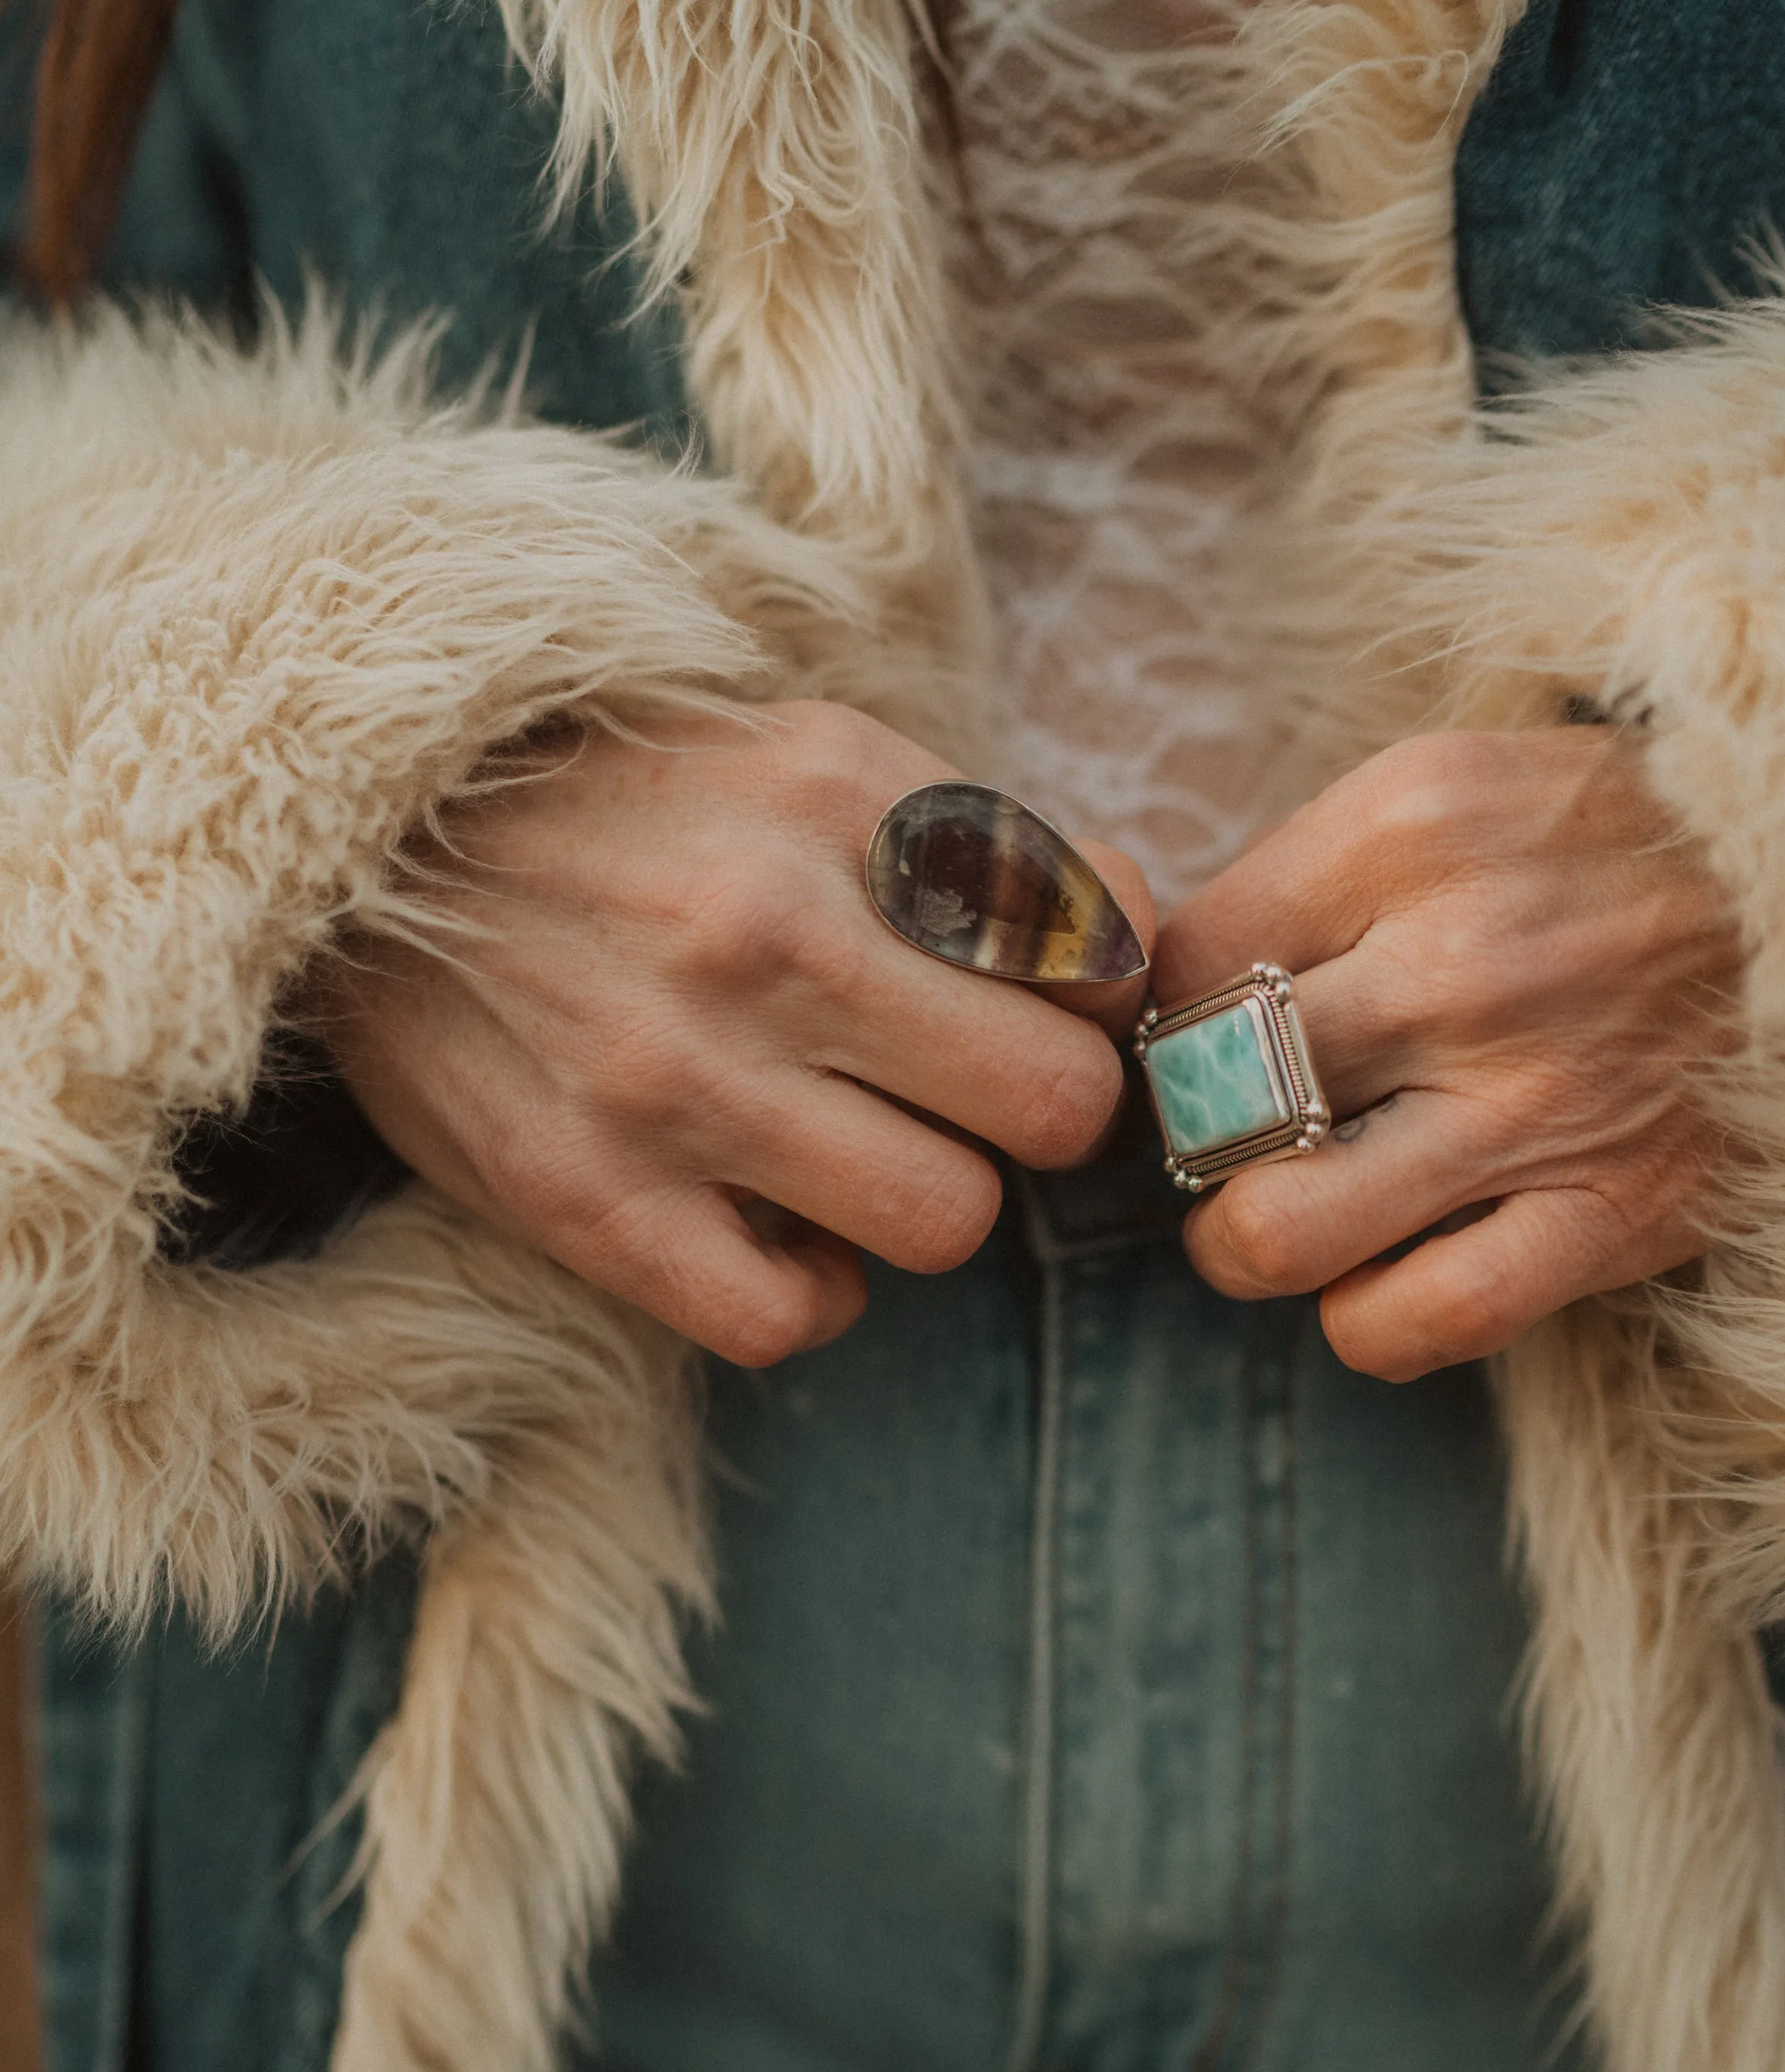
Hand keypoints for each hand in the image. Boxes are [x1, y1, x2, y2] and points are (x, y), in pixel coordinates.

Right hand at [317, 703, 1153, 1364]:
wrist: (371, 840)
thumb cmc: (630, 801)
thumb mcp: (811, 752)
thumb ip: (979, 840)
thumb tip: (1125, 939)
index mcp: (840, 803)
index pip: (1098, 950)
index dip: (1098, 998)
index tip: (1047, 1006)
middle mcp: (767, 936)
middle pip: (1055, 1108)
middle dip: (1040, 1113)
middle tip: (972, 1093)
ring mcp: (671, 1079)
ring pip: (945, 1221)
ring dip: (926, 1199)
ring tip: (861, 1149)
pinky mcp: (586, 1199)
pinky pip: (788, 1319)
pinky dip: (812, 1293)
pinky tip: (783, 1230)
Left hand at [1152, 730, 1738, 1380]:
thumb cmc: (1583, 846)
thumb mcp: (1436, 793)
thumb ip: (1294, 881)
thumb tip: (1150, 992)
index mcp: (1407, 833)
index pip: (1181, 964)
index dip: (1161, 1022)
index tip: (1198, 1037)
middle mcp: (1464, 964)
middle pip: (1205, 1096)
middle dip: (1186, 1133)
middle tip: (1223, 1131)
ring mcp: (1541, 1099)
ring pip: (1279, 1232)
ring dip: (1246, 1243)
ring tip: (1279, 1212)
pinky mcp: (1618, 1209)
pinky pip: (1426, 1319)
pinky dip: (1367, 1319)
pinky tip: (1378, 1273)